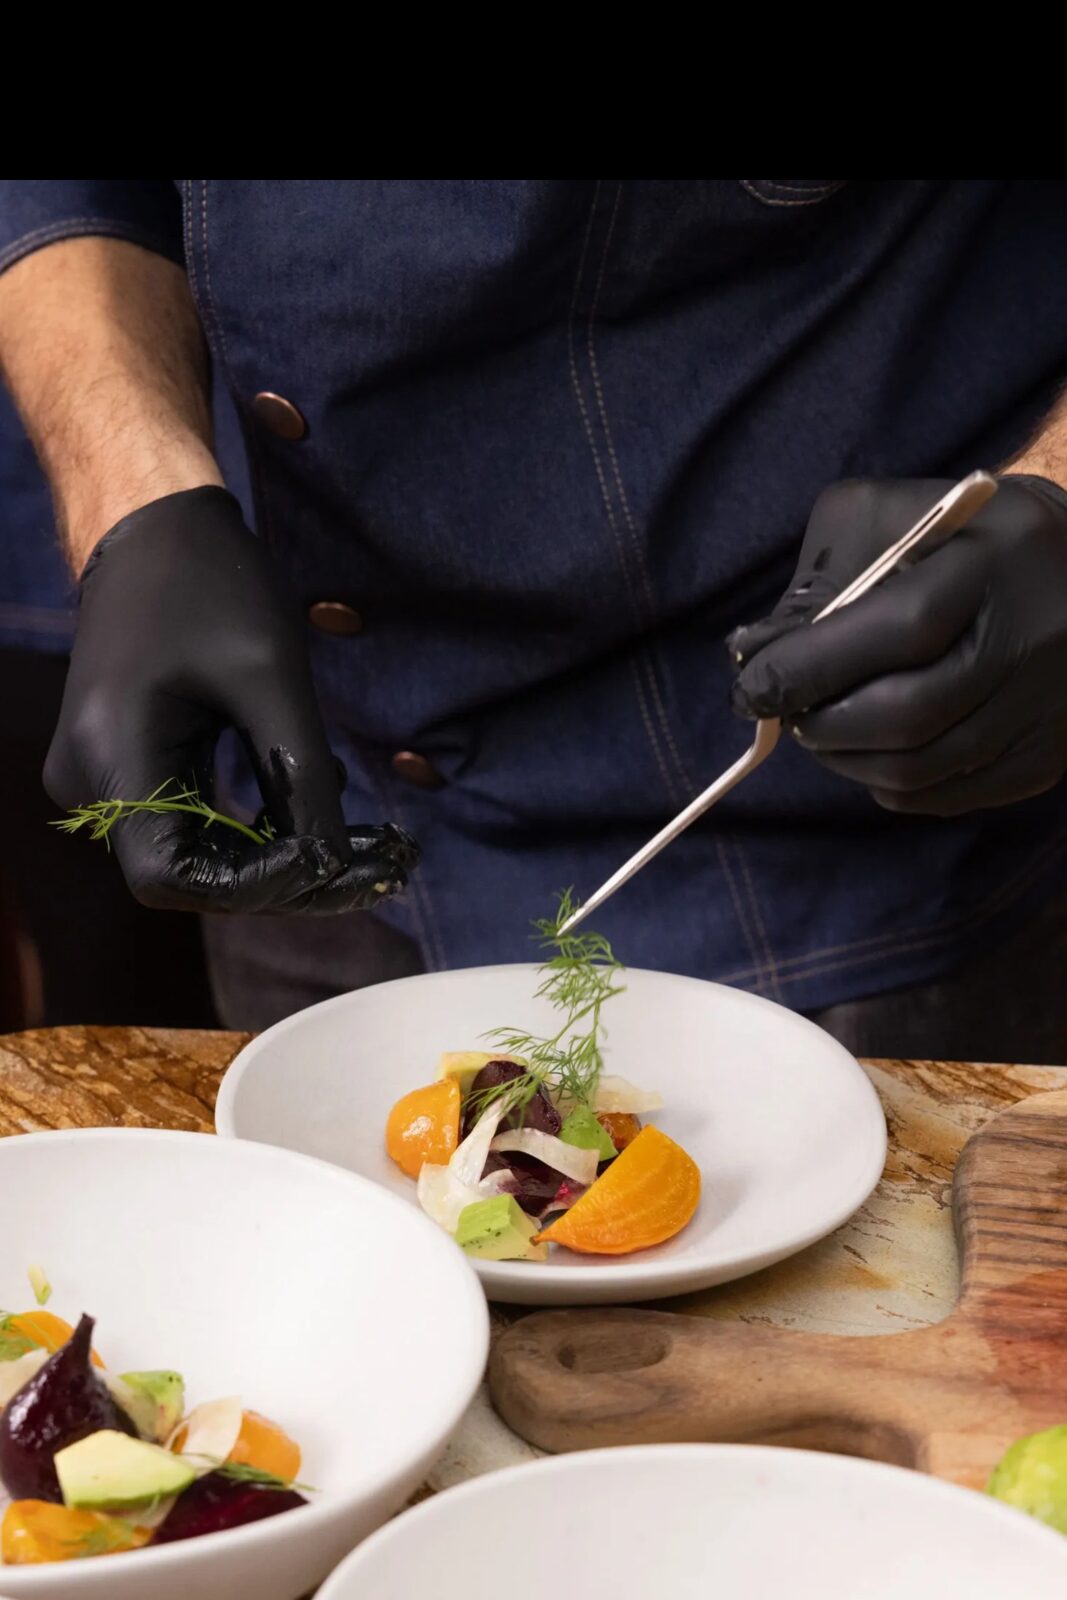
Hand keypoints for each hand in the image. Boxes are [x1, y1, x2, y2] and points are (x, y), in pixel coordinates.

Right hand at [45, 487, 418, 911]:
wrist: (150, 522)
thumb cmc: (210, 584)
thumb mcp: (271, 679)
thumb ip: (302, 779)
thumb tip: (338, 867)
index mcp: (111, 756)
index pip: (173, 878)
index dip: (258, 886)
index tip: (335, 861)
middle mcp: (91, 782)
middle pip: (189, 876)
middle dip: (284, 878)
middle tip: (375, 865)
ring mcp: (103, 777)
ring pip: (195, 855)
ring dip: (279, 856)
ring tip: (364, 845)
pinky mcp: (127, 766)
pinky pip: (192, 821)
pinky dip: (258, 827)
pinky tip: (321, 807)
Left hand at [727, 475, 1066, 815]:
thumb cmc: (956, 537)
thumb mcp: (887, 517)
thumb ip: (820, 578)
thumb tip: (758, 653)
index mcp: (991, 564)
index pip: (898, 630)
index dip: (812, 667)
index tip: (754, 687)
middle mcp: (1031, 640)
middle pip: (910, 715)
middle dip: (824, 724)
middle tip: (790, 714)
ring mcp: (1043, 708)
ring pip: (921, 769)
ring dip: (847, 760)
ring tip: (822, 732)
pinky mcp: (1044, 758)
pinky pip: (945, 796)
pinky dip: (889, 782)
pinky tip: (874, 750)